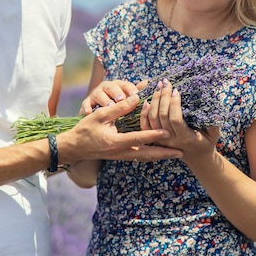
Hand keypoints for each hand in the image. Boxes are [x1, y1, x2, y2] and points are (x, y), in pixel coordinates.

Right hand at [62, 93, 182, 164]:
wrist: (74, 147)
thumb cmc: (85, 130)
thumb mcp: (100, 115)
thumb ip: (119, 107)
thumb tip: (136, 98)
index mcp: (115, 142)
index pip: (138, 138)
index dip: (153, 134)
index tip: (167, 132)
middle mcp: (121, 152)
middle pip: (147, 154)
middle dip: (164, 153)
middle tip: (180, 152)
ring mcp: (121, 156)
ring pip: (145, 157)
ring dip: (160, 155)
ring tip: (175, 154)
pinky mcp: (121, 156)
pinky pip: (140, 157)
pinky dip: (151, 155)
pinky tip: (160, 153)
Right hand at [80, 79, 147, 114]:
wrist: (96, 111)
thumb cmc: (115, 102)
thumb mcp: (125, 97)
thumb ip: (135, 91)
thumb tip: (148, 82)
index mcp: (118, 85)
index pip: (125, 85)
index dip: (130, 89)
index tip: (135, 95)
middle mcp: (106, 88)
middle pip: (112, 87)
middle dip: (117, 93)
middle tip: (121, 99)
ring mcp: (96, 94)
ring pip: (99, 94)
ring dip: (104, 100)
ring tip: (109, 106)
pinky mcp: (87, 102)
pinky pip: (86, 104)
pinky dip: (87, 107)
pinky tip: (89, 113)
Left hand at [140, 79, 219, 161]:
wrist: (195, 156)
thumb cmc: (206, 142)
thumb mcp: (214, 136)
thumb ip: (215, 125)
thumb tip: (216, 112)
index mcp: (185, 138)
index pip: (175, 119)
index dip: (174, 104)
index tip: (177, 90)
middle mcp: (170, 139)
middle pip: (161, 116)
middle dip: (163, 97)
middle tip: (166, 82)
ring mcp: (160, 139)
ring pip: (152, 118)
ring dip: (154, 100)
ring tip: (158, 86)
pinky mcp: (154, 138)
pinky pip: (145, 125)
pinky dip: (143, 113)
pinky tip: (146, 100)